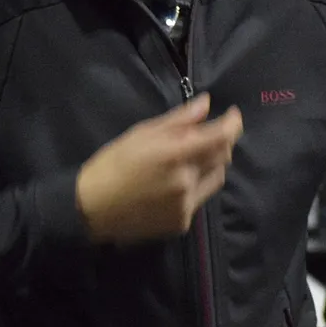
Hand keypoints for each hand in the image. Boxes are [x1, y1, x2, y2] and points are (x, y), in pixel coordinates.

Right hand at [76, 94, 243, 245]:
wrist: (92, 208)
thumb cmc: (113, 164)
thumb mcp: (141, 133)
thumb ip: (178, 120)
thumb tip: (207, 104)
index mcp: (175, 154)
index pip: (221, 137)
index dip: (233, 124)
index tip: (233, 115)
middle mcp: (186, 180)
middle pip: (223, 157)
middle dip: (221, 142)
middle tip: (206, 135)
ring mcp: (186, 204)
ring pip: (216, 178)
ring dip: (211, 165)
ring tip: (189, 160)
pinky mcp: (182, 222)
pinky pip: (201, 198)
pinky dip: (196, 186)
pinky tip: (175, 184)